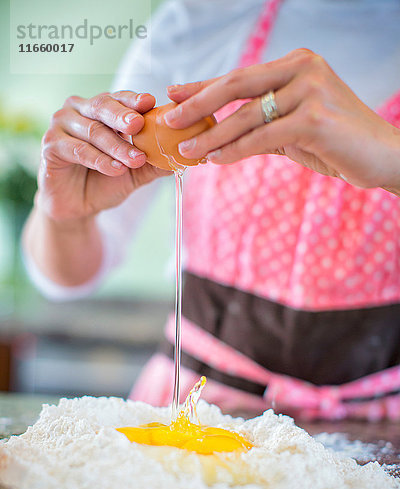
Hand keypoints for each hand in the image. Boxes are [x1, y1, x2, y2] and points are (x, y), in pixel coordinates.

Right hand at [38, 91, 170, 223]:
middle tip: (140, 125)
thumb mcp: (135, 172)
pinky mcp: (50, 146)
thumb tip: (184, 157)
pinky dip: (98, 160)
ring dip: (116, 146)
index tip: (151, 103)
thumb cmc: (105, 181)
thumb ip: (154, 162)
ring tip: (135, 161)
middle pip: (103, 106)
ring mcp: (61, 125)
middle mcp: (79, 110)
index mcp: (100, 109)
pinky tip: (115, 169)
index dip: (134, 100)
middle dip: (123, 116)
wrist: (78, 206)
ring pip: (93, 131)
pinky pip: (77, 150)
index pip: (119, 99)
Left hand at [165, 49, 399, 193]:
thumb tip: (220, 133)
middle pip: (236, 86)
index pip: (240, 76)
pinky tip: (214, 160)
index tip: (174, 95)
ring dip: (211, 136)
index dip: (203, 86)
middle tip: (170, 121)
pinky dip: (235, 150)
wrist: (383, 156)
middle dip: (198, 104)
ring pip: (246, 116)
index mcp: (296, 64)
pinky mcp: (314, 119)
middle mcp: (302, 68)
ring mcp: (310, 90)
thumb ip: (262, 123)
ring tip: (186, 150)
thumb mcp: (295, 127)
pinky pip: (262, 138)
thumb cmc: (337, 142)